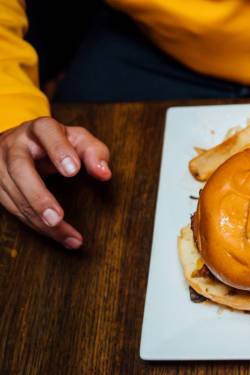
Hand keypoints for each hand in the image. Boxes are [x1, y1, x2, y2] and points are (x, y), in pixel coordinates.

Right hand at [0, 117, 110, 247]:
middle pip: (20, 168)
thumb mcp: (79, 141)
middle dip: (38, 196)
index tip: (74, 171)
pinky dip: (36, 225)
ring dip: (40, 220)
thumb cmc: (59, 143)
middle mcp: (14, 144)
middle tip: (57, 218)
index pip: (46, 132)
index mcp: (40, 128)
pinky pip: (13, 208)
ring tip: (68, 237)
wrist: (25, 143)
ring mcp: (0, 165)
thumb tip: (104, 173)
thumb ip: (95, 153)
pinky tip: (59, 236)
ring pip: (14, 194)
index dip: (59, 150)